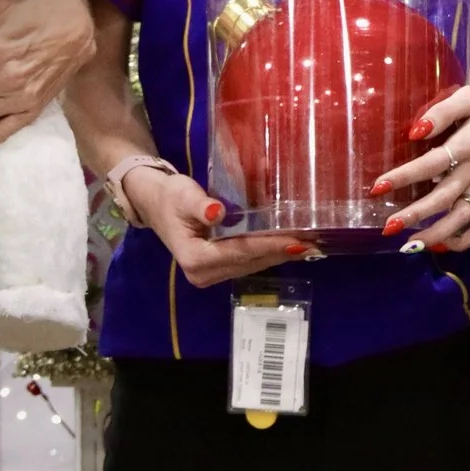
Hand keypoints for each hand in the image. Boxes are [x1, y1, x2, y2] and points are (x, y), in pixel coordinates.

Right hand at [123, 166, 306, 288]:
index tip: (295, 239)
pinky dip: (269, 253)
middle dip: (281, 252)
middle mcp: (203, 274)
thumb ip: (200, 205)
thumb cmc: (170, 197)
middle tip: (313, 242)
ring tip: (309, 244)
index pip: (239, 251)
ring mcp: (210, 275)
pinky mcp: (218, 269)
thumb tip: (218, 212)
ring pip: (252, 265)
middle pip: (249, 262)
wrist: (156, 204)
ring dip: (279, 255)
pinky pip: (248, 262)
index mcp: (195, 258)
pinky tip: (290, 246)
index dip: (268, 245)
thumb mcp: (182, 195)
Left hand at [371, 75, 469, 251]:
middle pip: (444, 197)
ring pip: (463, 217)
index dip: (405, 176)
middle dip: (415, 214)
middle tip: (387, 228)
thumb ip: (445, 111)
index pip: (432, 163)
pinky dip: (464, 238)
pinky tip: (442, 244)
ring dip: (437, 234)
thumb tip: (416, 131)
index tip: (378, 186)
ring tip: (410, 244)